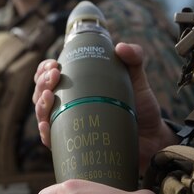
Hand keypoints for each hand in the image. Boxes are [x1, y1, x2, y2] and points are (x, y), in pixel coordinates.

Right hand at [33, 43, 177, 172]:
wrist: (152, 138)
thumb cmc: (141, 107)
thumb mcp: (137, 78)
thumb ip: (134, 58)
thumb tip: (120, 47)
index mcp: (77, 86)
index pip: (49, 75)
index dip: (44, 69)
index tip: (54, 66)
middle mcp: (68, 105)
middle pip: (41, 93)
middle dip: (42, 83)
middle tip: (55, 76)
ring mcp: (69, 125)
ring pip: (42, 114)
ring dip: (40, 104)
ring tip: (50, 96)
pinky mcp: (74, 145)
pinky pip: (52, 140)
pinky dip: (45, 132)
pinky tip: (47, 124)